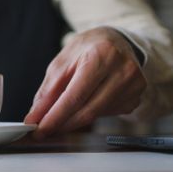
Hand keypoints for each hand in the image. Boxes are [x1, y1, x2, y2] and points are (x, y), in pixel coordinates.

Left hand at [24, 27, 145, 138]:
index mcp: (102, 55)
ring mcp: (133, 86)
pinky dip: (90, 114)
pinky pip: (106, 115)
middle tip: (44, 129)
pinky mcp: (135, 98)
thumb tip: (37, 115)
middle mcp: (123, 71)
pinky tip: (86, 102)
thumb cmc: (89, 48)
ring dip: (74, 120)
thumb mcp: (63, 60)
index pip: (75, 96)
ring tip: (62, 113)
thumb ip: (49, 89)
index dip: (55, 117)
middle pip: (87, 112)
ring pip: (96, 116)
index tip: (39, 129)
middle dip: (62, 124)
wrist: (118, 41)